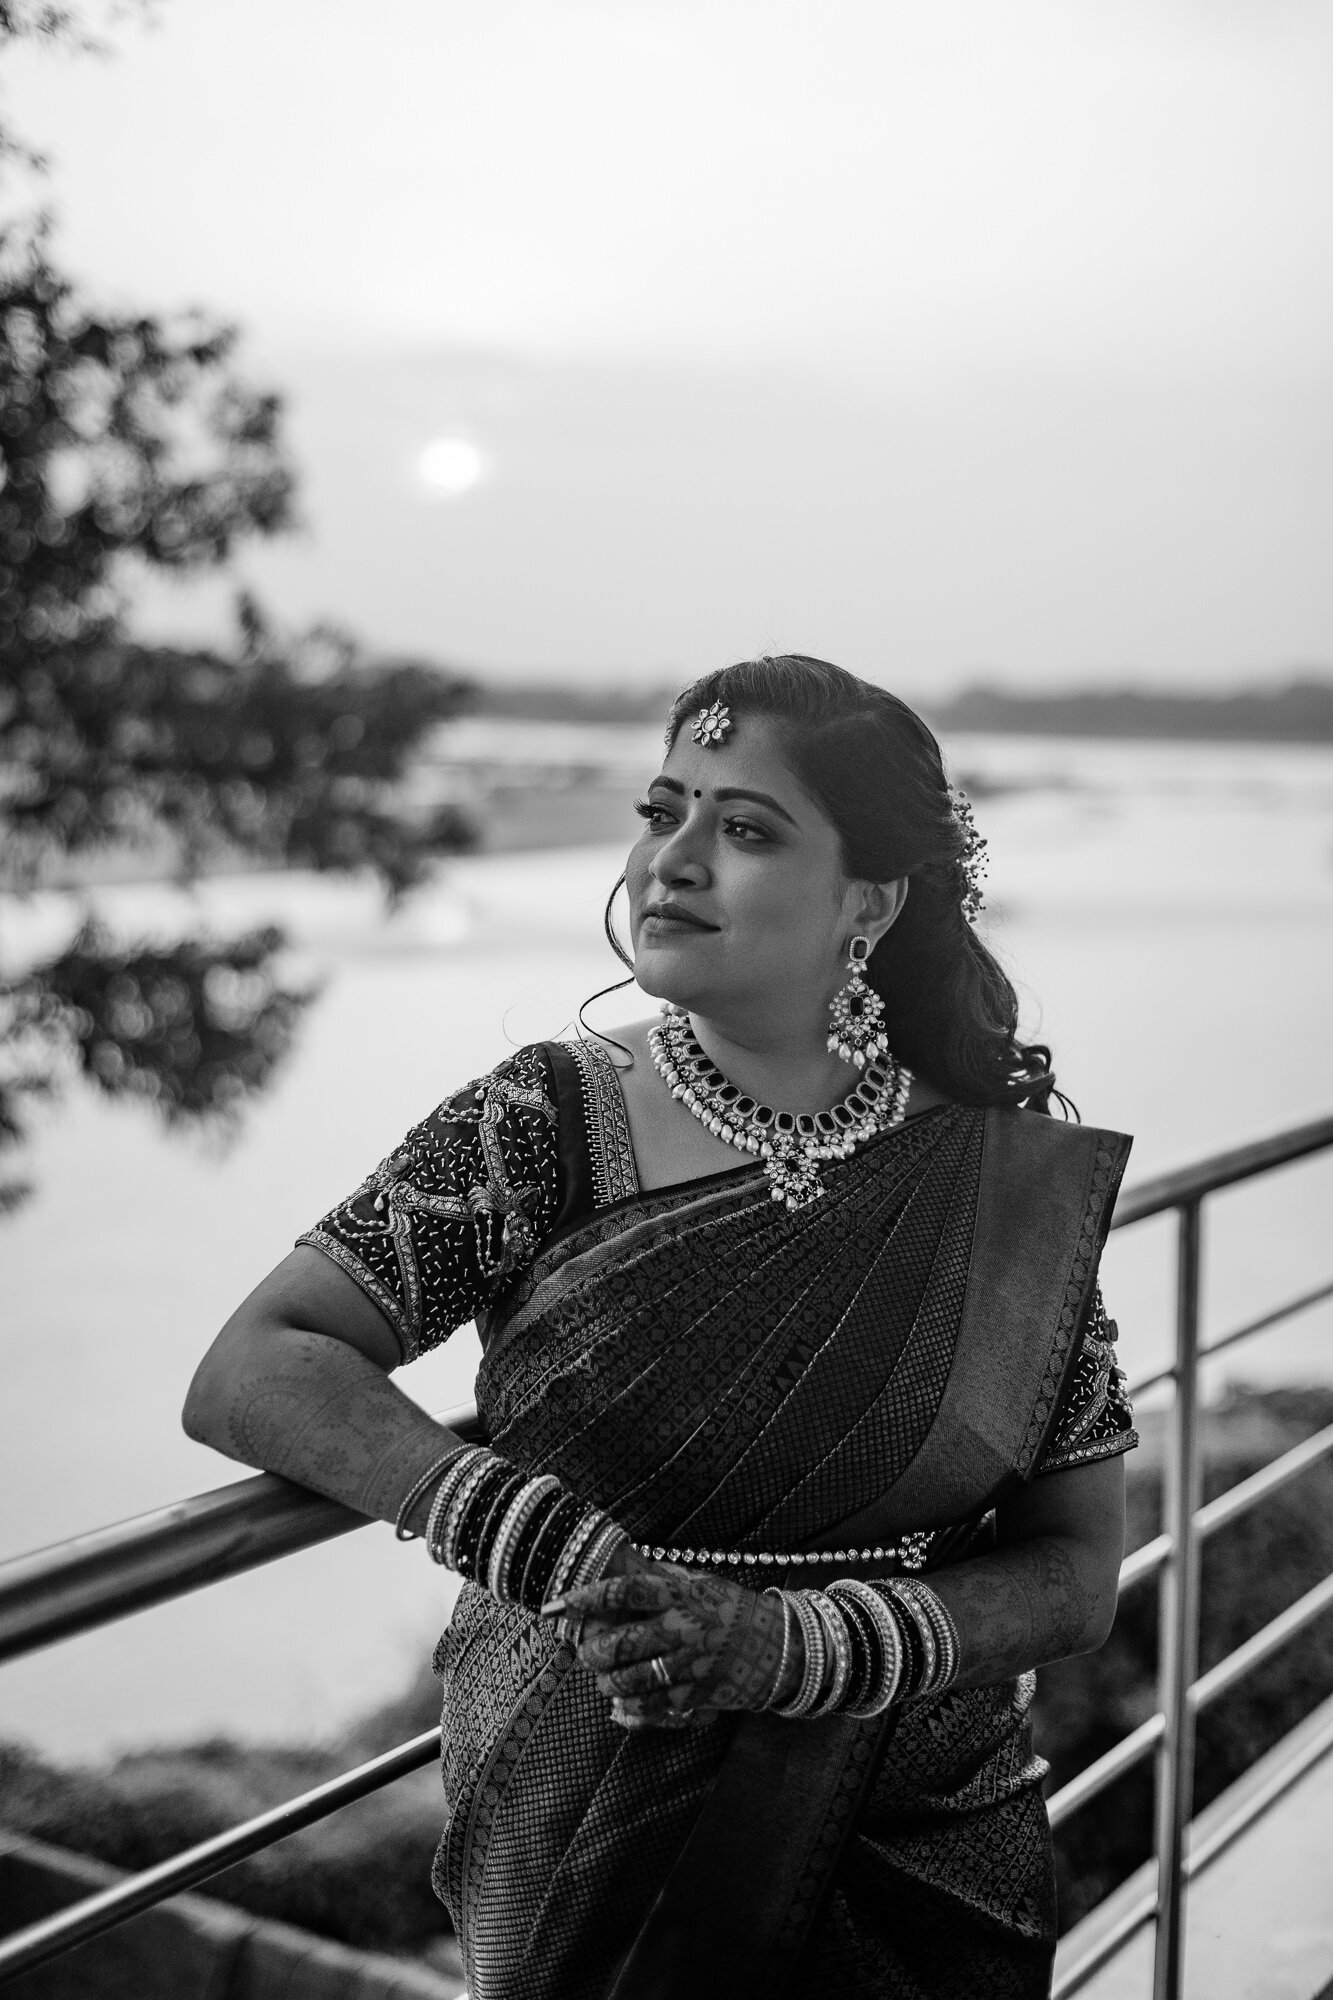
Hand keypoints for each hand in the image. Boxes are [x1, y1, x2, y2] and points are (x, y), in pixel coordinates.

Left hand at [544, 1566, 785, 1729]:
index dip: (584, 1599)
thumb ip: (663, 1576)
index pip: (622, 1592)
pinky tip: (622, 1707)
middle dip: (591, 1652)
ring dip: (607, 1683)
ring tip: (604, 1679)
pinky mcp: (695, 1696)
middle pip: (619, 1643)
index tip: (556, 1605)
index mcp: (679, 1593)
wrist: (780, 1646)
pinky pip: (650, 1709)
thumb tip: (623, 1563)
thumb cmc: (732, 1609)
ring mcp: (688, 1665)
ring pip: (628, 1680)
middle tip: (585, 1653)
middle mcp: (681, 1628)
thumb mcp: (700, 1582)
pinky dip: (628, 1711)